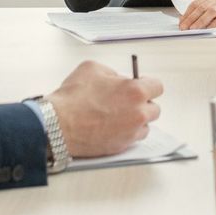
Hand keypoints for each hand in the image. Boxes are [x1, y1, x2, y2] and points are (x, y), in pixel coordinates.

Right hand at [47, 60, 163, 157]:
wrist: (58, 124)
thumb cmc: (73, 97)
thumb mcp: (93, 68)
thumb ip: (113, 72)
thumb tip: (119, 79)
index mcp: (135, 91)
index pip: (157, 87)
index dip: (147, 85)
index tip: (141, 86)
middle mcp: (138, 113)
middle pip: (154, 109)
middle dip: (143, 104)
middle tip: (127, 102)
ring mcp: (131, 132)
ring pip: (145, 126)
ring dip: (136, 120)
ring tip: (118, 116)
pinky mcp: (121, 146)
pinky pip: (132, 138)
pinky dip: (126, 133)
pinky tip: (112, 127)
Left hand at [178, 0, 215, 29]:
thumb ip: (204, 8)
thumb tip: (188, 19)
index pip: (196, 3)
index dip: (187, 14)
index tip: (181, 22)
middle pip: (201, 8)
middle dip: (190, 19)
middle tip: (184, 27)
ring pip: (210, 12)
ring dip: (200, 22)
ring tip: (193, 29)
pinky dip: (214, 24)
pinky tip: (208, 30)